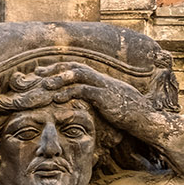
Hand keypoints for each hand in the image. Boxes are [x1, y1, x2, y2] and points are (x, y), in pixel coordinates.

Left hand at [11, 61, 158, 131]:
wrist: (146, 118)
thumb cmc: (128, 111)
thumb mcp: (109, 101)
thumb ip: (95, 96)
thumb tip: (80, 99)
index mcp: (100, 79)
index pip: (76, 67)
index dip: (58, 68)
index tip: (42, 72)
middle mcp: (101, 79)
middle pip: (74, 66)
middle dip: (54, 69)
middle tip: (37, 74)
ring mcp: (104, 86)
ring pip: (78, 75)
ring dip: (59, 78)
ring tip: (44, 84)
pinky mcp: (107, 97)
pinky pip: (85, 91)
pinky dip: (70, 92)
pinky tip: (58, 98)